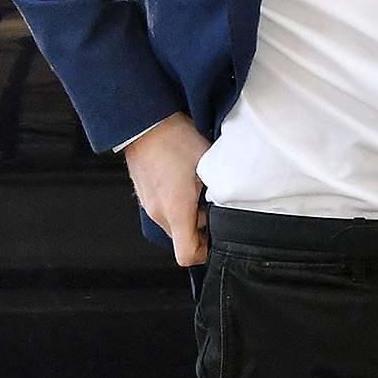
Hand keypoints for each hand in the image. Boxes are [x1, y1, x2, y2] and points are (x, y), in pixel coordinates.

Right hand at [123, 111, 211, 265]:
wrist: (146, 122)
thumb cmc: (174, 138)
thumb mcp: (207, 162)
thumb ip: (220, 186)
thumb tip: (233, 197)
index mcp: (174, 210)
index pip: (186, 255)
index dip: (205, 253)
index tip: (216, 239)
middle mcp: (158, 212)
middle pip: (181, 239)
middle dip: (200, 228)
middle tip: (213, 204)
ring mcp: (148, 204)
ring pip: (173, 223)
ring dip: (188, 214)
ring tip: (199, 188)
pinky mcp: (144, 194)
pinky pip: (163, 209)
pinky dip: (177, 203)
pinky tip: (185, 180)